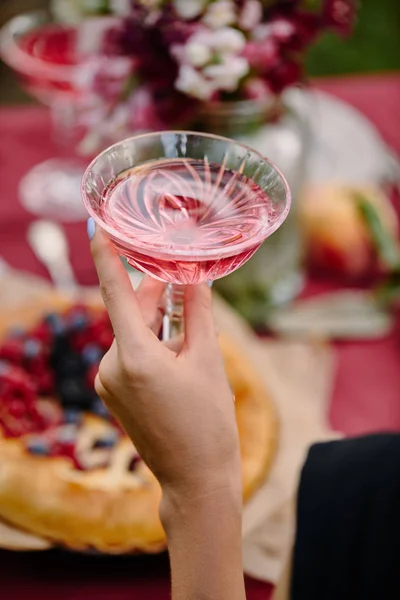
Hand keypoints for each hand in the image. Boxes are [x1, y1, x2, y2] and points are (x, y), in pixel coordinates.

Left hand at [90, 226, 240, 500]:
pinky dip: (151, 345)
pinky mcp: (112, 392)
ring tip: (191, 337)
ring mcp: (108, 381)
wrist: (195, 477)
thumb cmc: (207, 420)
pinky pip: (130, 354)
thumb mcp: (207, 360)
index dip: (107, 258)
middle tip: (183, 278)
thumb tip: (193, 276)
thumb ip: (197, 312)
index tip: (96, 228)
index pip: (116, 294)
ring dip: (158, 325)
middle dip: (156, 296)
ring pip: (133, 335)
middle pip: (131, 314)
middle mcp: (111, 366)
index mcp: (135, 357)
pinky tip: (176, 358)